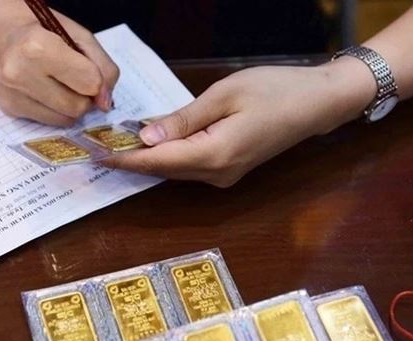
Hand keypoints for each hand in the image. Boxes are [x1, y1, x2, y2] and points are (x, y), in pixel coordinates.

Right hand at [0, 0, 118, 125]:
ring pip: (66, 119)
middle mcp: (19, 73)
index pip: (89, 83)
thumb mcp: (78, 36)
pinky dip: (56, 110)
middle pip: (78, 107)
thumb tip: (105, 103)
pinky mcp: (10, 110)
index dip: (96, 79)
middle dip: (85, 96)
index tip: (87, 69)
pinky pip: (50, 123)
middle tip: (75, 78)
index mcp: (38, 47)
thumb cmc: (42, 31)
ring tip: (60, 83)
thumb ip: (103, 67)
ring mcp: (12, 95)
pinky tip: (45, 91)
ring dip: (72, 106)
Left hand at [105, 61, 374, 186]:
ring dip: (147, 158)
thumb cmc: (274, 90)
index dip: (123, 158)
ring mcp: (224, 177)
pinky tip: (154, 143)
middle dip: (130, 159)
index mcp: (213, 156)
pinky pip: (189, 167)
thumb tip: (146, 137)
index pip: (156, 161)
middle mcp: (216, 175)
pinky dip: (168, 156)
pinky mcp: (229, 171)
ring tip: (117, 143)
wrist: (318, 103)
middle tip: (97, 145)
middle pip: (162, 170)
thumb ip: (183, 120)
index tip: (93, 154)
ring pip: (175, 170)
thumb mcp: (224, 96)